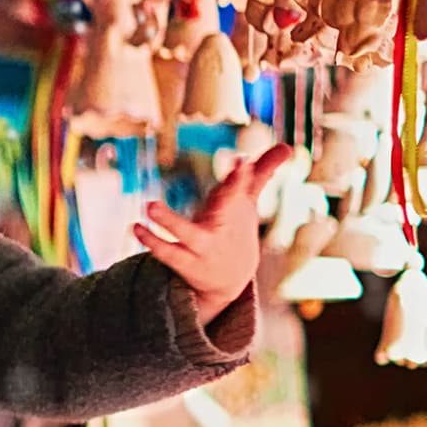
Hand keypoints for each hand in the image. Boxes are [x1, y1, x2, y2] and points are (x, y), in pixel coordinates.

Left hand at [135, 143, 288, 318]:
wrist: (230, 280)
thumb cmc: (236, 230)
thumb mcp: (246, 201)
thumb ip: (261, 172)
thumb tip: (289, 146)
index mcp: (235, 210)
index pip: (241, 190)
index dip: (241, 177)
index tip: (242, 162)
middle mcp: (222, 227)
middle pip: (225, 207)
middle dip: (229, 191)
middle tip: (229, 173)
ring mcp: (204, 247)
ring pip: (188, 234)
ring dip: (169, 222)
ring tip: (149, 206)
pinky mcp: (187, 263)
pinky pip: (168, 253)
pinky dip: (153, 242)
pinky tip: (136, 228)